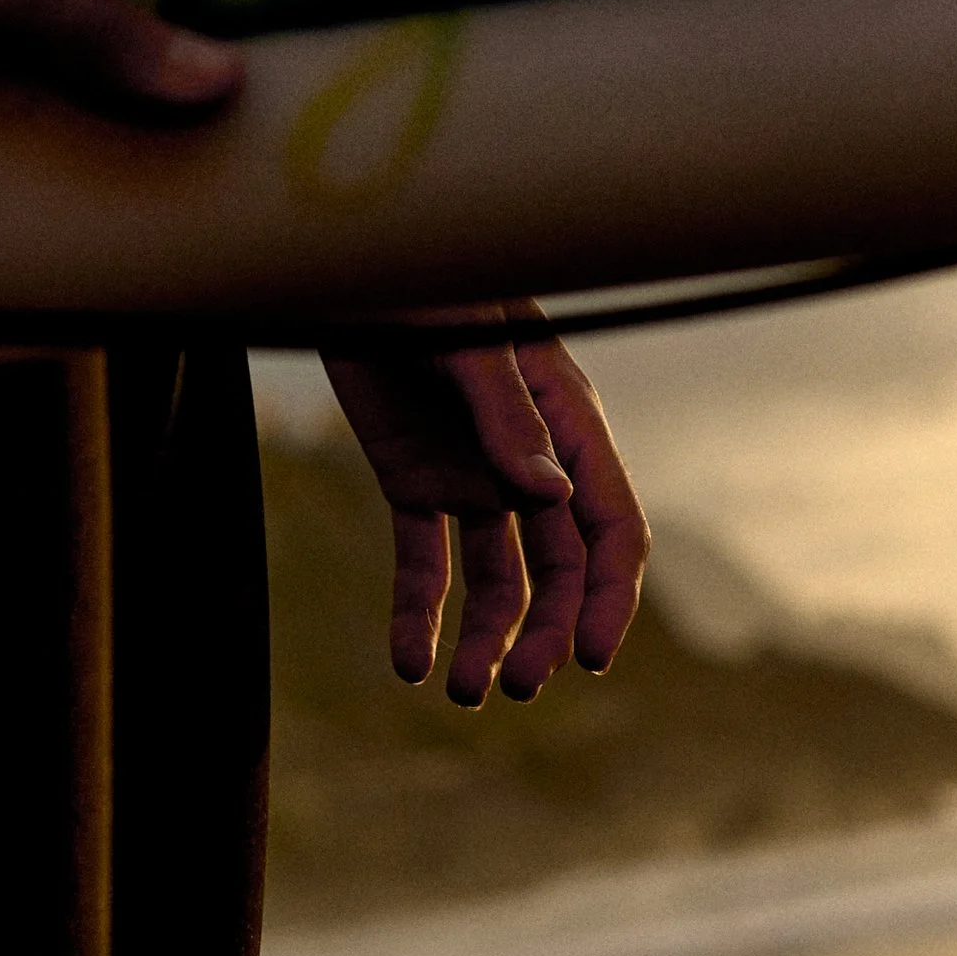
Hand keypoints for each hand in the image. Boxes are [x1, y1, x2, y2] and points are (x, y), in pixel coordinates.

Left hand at [323, 303, 650, 706]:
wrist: (347, 264)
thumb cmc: (426, 282)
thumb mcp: (469, 344)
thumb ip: (509, 417)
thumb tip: (551, 496)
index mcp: (568, 423)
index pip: (610, 527)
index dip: (608, 596)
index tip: (591, 656)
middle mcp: (532, 460)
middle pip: (558, 568)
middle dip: (546, 632)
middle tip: (514, 685)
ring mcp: (474, 475)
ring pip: (497, 577)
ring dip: (486, 637)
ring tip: (459, 691)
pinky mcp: (415, 482)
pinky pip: (424, 561)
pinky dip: (418, 613)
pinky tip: (407, 664)